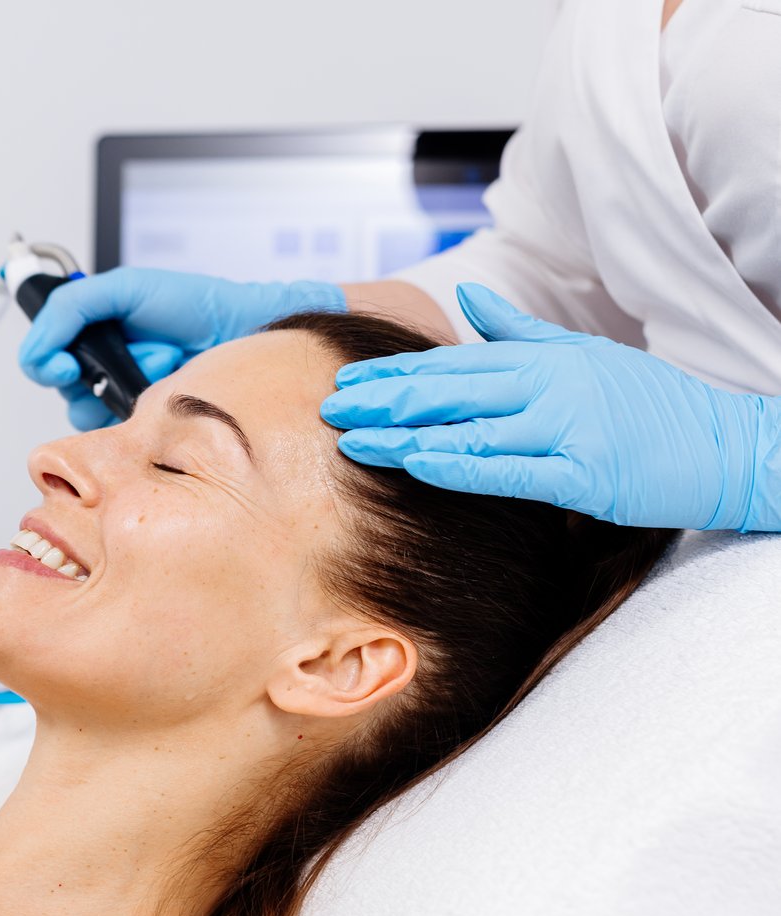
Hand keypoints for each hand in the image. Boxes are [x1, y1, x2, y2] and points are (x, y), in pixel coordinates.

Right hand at [19, 267, 345, 429]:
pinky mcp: (147, 419)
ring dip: (122, 390)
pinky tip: (166, 385)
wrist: (243, 330)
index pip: (43, 356)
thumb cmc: (192, 304)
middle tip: (122, 363)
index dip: (46, 362)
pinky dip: (141, 409)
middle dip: (93, 376)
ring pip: (91, 414)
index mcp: (92, 330)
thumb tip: (35, 349)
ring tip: (161, 364)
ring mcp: (124, 393)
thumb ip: (70, 309)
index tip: (66, 366)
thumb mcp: (124, 290)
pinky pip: (121, 432)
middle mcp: (103, 363)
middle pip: (64, 389)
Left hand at [320, 282, 779, 531]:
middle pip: (449, 391)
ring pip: (469, 428)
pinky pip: (509, 469)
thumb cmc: (649, 404)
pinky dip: (459, 465)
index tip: (343, 380)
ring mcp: (566, 428)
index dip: (392, 373)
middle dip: (383, 399)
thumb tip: (467, 302)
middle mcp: (549, 385)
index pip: (450, 364)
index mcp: (543, 358)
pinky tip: (417, 463)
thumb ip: (518, 330)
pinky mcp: (584, 473)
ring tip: (351, 440)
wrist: (727, 445)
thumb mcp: (581, 354)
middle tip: (327, 406)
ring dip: (405, 435)